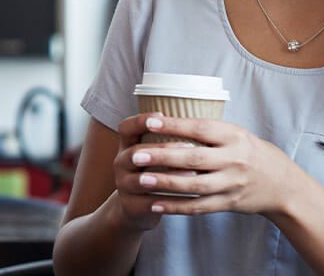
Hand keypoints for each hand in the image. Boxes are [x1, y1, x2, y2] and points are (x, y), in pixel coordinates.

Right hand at [110, 113, 197, 230]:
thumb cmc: (154, 173)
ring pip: (142, 180)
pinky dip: (170, 202)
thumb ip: (170, 137)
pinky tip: (189, 198)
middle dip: (162, 149)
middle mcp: (120, 163)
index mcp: (126, 145)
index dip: (141, 120)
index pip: (126, 127)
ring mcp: (123, 185)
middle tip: (190, 146)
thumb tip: (203, 115)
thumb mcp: (154, 153)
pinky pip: (150, 204)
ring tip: (192, 173)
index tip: (161, 116)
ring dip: (168, 176)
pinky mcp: (130, 206)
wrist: (135, 208)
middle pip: (136, 152)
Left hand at [121, 114, 299, 219]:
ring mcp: (232, 184)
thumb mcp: (236, 134)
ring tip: (141, 180)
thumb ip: (207, 129)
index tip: (148, 122)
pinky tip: (155, 204)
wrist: (282, 184)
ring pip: (195, 186)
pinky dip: (176, 207)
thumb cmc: (249, 152)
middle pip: (194, 159)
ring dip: (165, 184)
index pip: (200, 129)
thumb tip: (166, 117)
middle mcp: (234, 160)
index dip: (174, 125)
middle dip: (162, 157)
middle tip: (135, 156)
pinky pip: (199, 207)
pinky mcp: (229, 203)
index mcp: (234, 136)